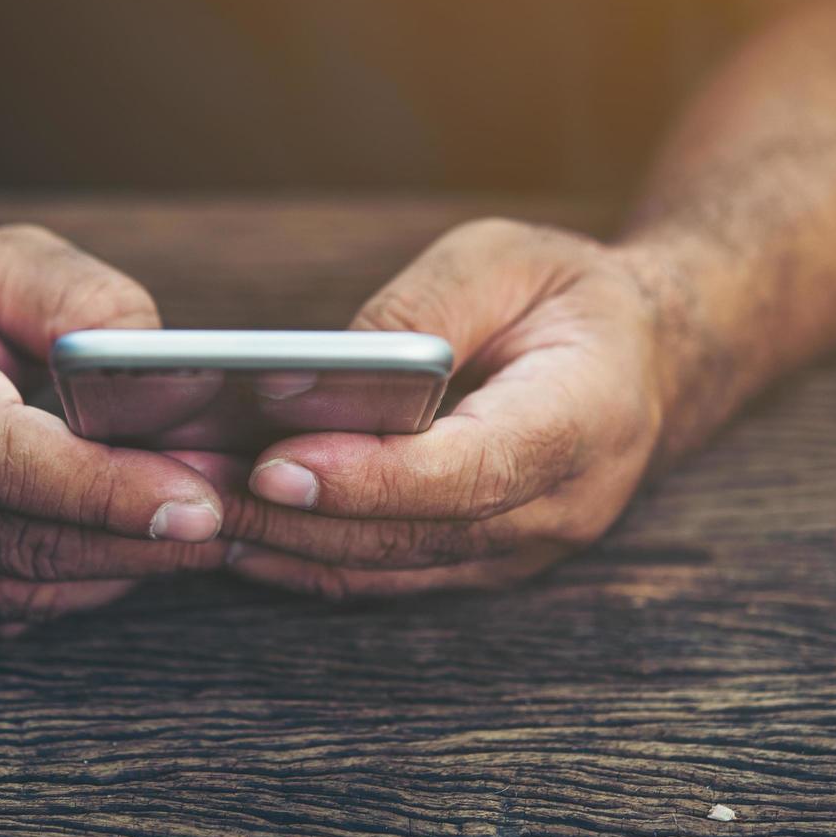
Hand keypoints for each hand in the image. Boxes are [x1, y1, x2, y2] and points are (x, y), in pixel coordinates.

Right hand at [0, 226, 226, 635]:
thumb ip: (85, 303)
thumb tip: (170, 383)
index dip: (99, 486)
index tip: (198, 502)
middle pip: (9, 536)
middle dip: (136, 537)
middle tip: (233, 517)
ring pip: (12, 587)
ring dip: (121, 567)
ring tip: (202, 532)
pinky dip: (77, 585)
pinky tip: (131, 549)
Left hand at [219, 218, 665, 597]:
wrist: (645, 364)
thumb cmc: (569, 298)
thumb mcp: (505, 260)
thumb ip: (420, 311)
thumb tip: (315, 374)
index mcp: (585, 419)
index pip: (470, 469)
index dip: (371, 477)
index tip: (274, 469)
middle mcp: (560, 505)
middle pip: (414, 533)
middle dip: (295, 518)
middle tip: (190, 486)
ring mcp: (522, 550)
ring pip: (391, 567)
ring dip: (287, 547)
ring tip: (190, 508)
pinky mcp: (483, 564)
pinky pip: (389, 577)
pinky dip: (310, 562)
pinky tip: (239, 538)